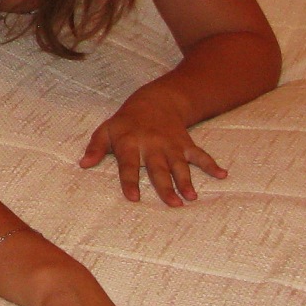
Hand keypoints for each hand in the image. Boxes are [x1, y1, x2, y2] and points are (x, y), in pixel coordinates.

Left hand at [79, 85, 226, 205]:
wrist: (155, 100)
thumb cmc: (126, 121)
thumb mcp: (107, 130)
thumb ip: (95, 147)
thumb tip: (82, 164)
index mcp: (130, 143)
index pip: (129, 165)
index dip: (130, 181)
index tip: (134, 198)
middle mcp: (152, 145)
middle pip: (159, 169)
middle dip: (165, 187)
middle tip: (173, 204)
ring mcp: (171, 144)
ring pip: (180, 164)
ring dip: (186, 180)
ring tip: (192, 197)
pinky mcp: (185, 143)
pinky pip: (200, 154)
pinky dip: (212, 164)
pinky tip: (223, 175)